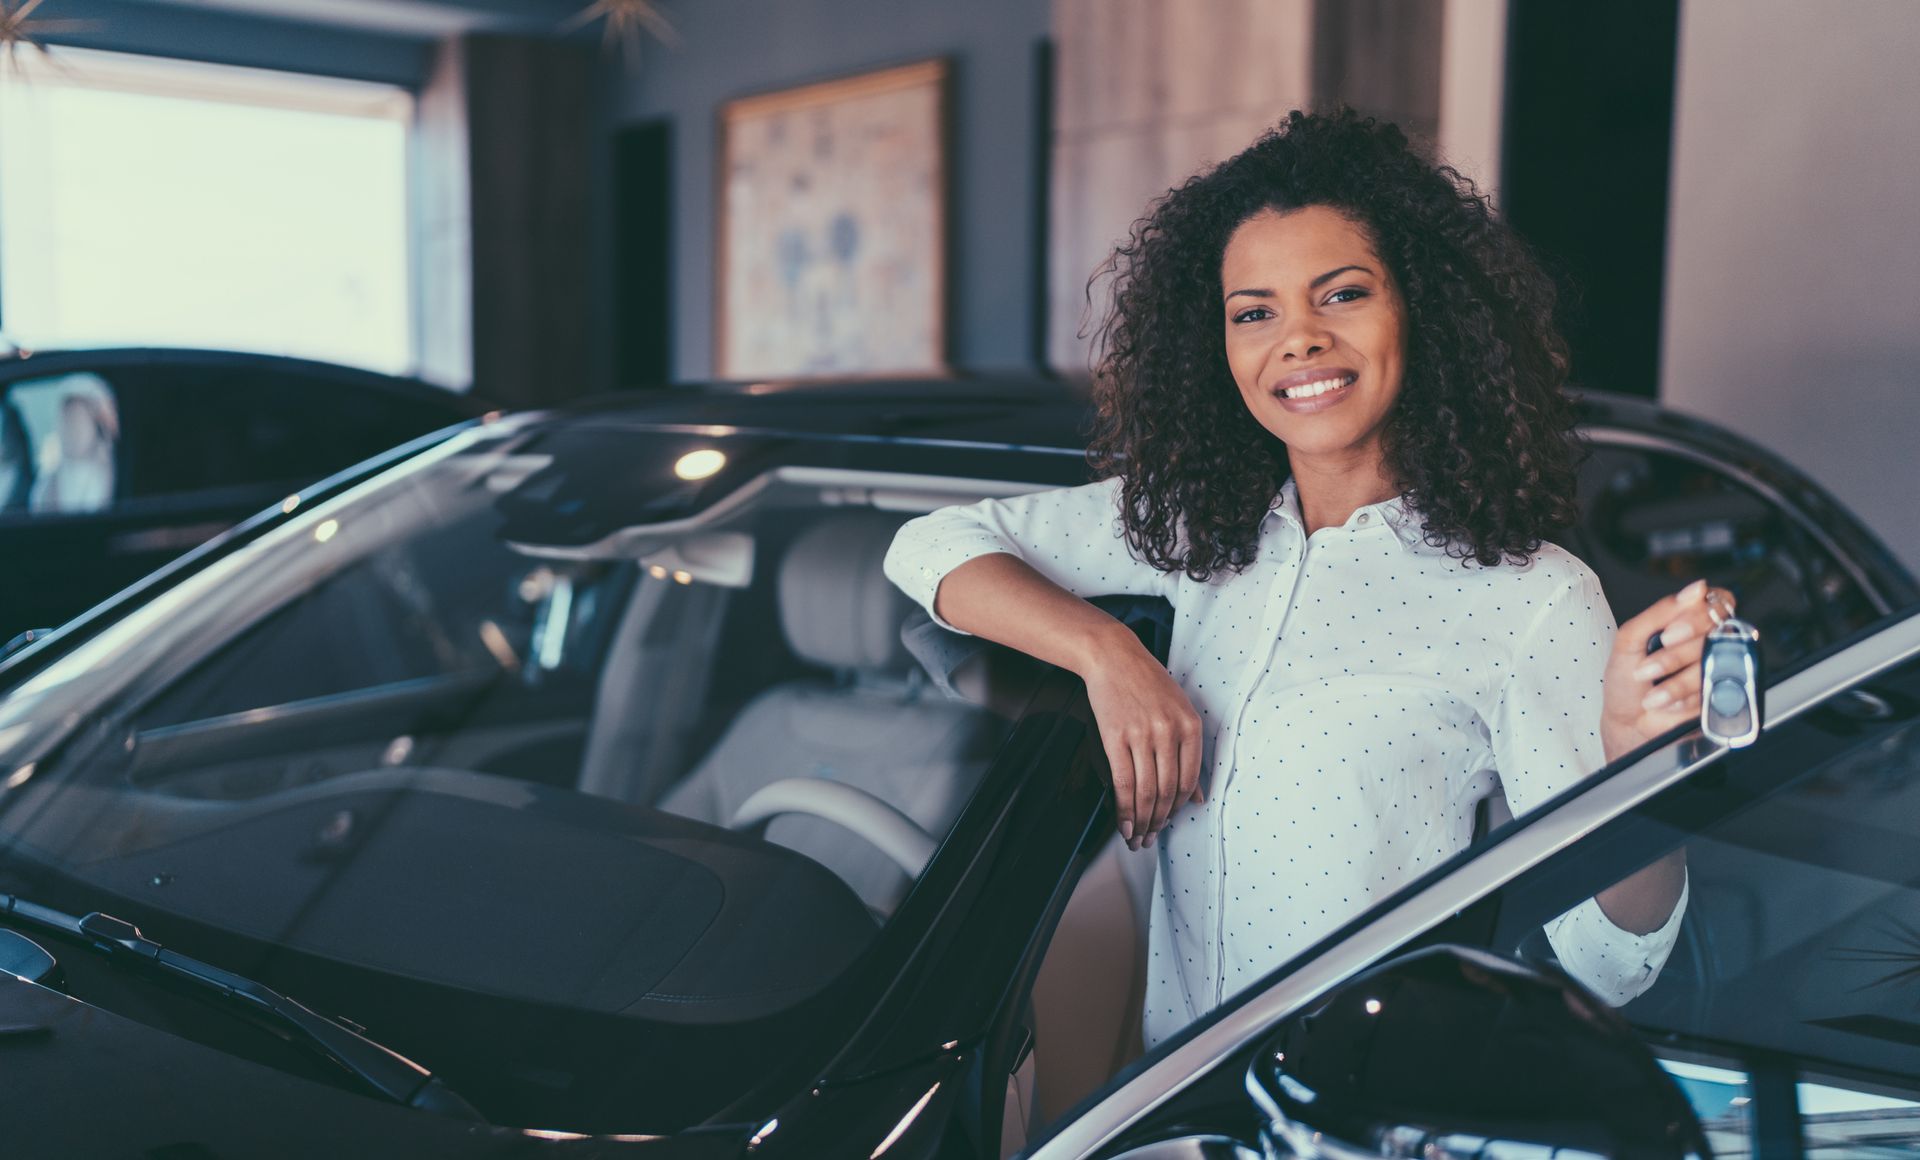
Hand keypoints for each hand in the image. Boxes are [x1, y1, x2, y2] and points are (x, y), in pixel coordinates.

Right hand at [1082, 633, 1204, 850]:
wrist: (1113, 657)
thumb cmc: (1147, 684)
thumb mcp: (1179, 711)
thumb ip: (1190, 754)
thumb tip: (1198, 798)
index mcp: (1190, 726)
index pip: (1189, 781)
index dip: (1179, 810)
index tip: (1169, 824)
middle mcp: (1169, 732)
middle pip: (1168, 791)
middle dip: (1160, 823)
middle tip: (1151, 839)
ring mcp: (1142, 735)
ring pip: (1147, 792)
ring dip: (1142, 822)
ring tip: (1137, 838)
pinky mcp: (1115, 737)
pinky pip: (1123, 782)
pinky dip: (1124, 809)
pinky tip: (1123, 824)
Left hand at [1601, 579, 1737, 761]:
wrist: (1628, 723)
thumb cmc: (1627, 680)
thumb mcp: (1630, 639)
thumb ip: (1660, 612)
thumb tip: (1695, 589)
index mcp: (1688, 623)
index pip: (1717, 603)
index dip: (1698, 616)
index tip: (1669, 634)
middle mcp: (1707, 642)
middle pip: (1716, 633)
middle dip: (1678, 653)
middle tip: (1651, 667)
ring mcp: (1718, 668)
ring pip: (1715, 663)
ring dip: (1676, 681)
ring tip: (1652, 693)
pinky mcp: (1723, 695)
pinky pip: (1716, 690)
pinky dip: (1685, 698)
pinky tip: (1668, 703)